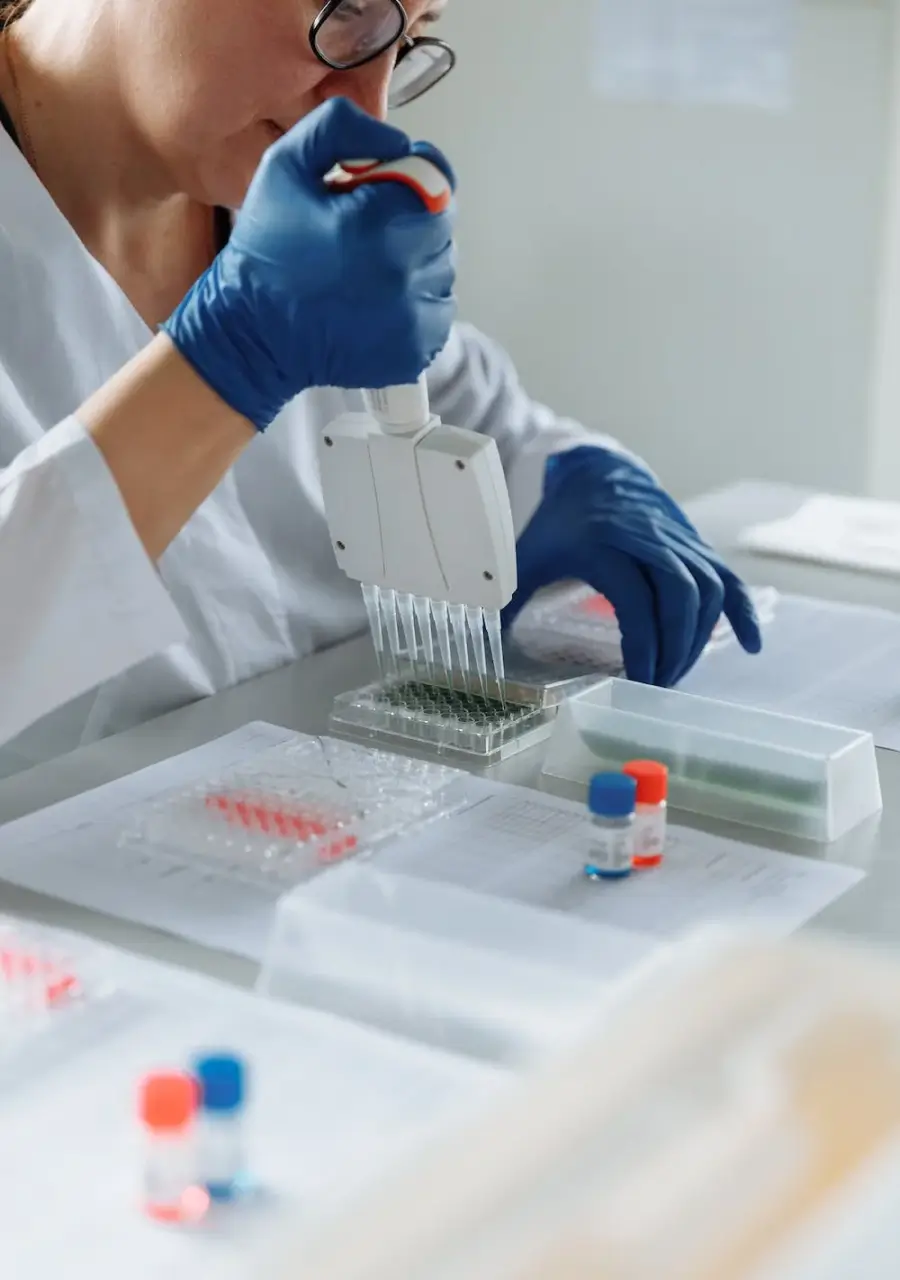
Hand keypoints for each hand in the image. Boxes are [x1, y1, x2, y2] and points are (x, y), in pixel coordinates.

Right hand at [163, 98, 455, 430]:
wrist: (253, 335)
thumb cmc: (265, 253)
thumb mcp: (285, 165)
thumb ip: (341, 128)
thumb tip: (396, 139)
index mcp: (376, 222)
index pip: (437, 179)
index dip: (412, 176)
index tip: (385, 185)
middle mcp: (402, 272)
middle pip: (442, 225)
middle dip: (411, 219)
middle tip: (366, 231)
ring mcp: (412, 318)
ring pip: (442, 268)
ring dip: (415, 261)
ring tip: (368, 268)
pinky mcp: (414, 349)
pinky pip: (437, 311)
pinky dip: (415, 303)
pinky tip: (375, 300)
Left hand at [502, 446, 761, 685]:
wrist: (597, 472)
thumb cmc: (560, 521)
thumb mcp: (529, 554)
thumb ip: (510, 598)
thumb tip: (487, 644)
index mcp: (603, 542)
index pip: (634, 600)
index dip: (641, 645)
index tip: (637, 681)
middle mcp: (648, 539)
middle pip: (680, 596)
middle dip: (675, 648)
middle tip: (659, 686)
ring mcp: (678, 540)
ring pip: (708, 589)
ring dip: (699, 637)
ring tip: (678, 672)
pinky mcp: (696, 545)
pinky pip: (728, 578)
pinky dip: (743, 611)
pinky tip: (751, 645)